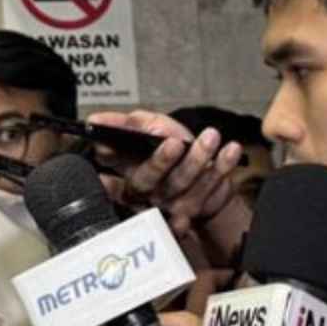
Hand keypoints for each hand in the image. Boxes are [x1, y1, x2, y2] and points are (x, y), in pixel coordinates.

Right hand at [89, 111, 243, 228]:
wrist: (204, 180)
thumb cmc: (171, 151)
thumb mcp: (146, 130)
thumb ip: (125, 125)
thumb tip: (96, 122)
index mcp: (129, 178)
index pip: (110, 173)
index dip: (108, 164)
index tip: (106, 147)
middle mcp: (149, 194)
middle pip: (148, 180)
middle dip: (160, 160)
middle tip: (173, 142)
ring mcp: (175, 202)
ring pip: (184, 182)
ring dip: (198, 158)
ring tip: (210, 137)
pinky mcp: (203, 204)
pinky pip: (214, 186)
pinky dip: (222, 166)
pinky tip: (230, 150)